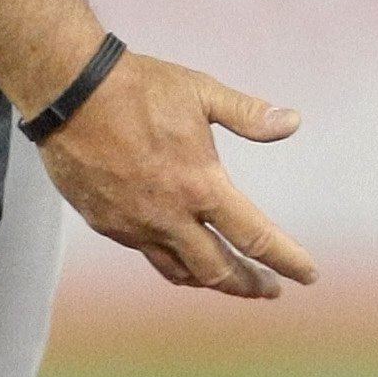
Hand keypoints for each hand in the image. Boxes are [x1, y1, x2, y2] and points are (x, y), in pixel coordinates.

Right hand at [37, 54, 312, 299]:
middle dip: (249, 285)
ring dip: (210, 280)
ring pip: (180, 272)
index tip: (308, 275)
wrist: (68, 93)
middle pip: (218, 271)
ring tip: (228, 279)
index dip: (287, 260)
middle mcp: (169, 217)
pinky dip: (172, 258)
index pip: (255, 238)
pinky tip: (179, 248)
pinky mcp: (107, 224)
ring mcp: (134, 226)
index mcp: (200, 186)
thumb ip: (248, 114)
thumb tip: (292, 122)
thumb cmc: (138, 88)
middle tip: (270, 289)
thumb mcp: (201, 92)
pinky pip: (147, 252)